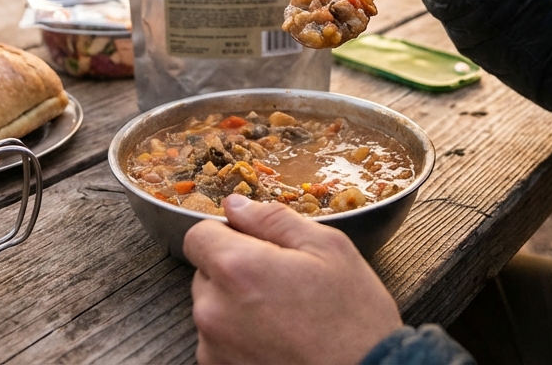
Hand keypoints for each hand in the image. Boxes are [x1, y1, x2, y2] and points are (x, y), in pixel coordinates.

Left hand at [184, 195, 402, 364]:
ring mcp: (214, 346)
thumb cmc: (354, 319)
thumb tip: (236, 205)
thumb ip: (273, 219)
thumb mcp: (327, 248)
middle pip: (206, 272)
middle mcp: (214, 309)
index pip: (198, 235)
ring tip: (284, 315)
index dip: (227, 233)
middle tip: (281, 282)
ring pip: (213, 307)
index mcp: (238, 268)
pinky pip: (219, 340)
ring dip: (236, 305)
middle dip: (236, 270)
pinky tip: (277, 338)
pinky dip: (240, 336)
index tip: (254, 243)